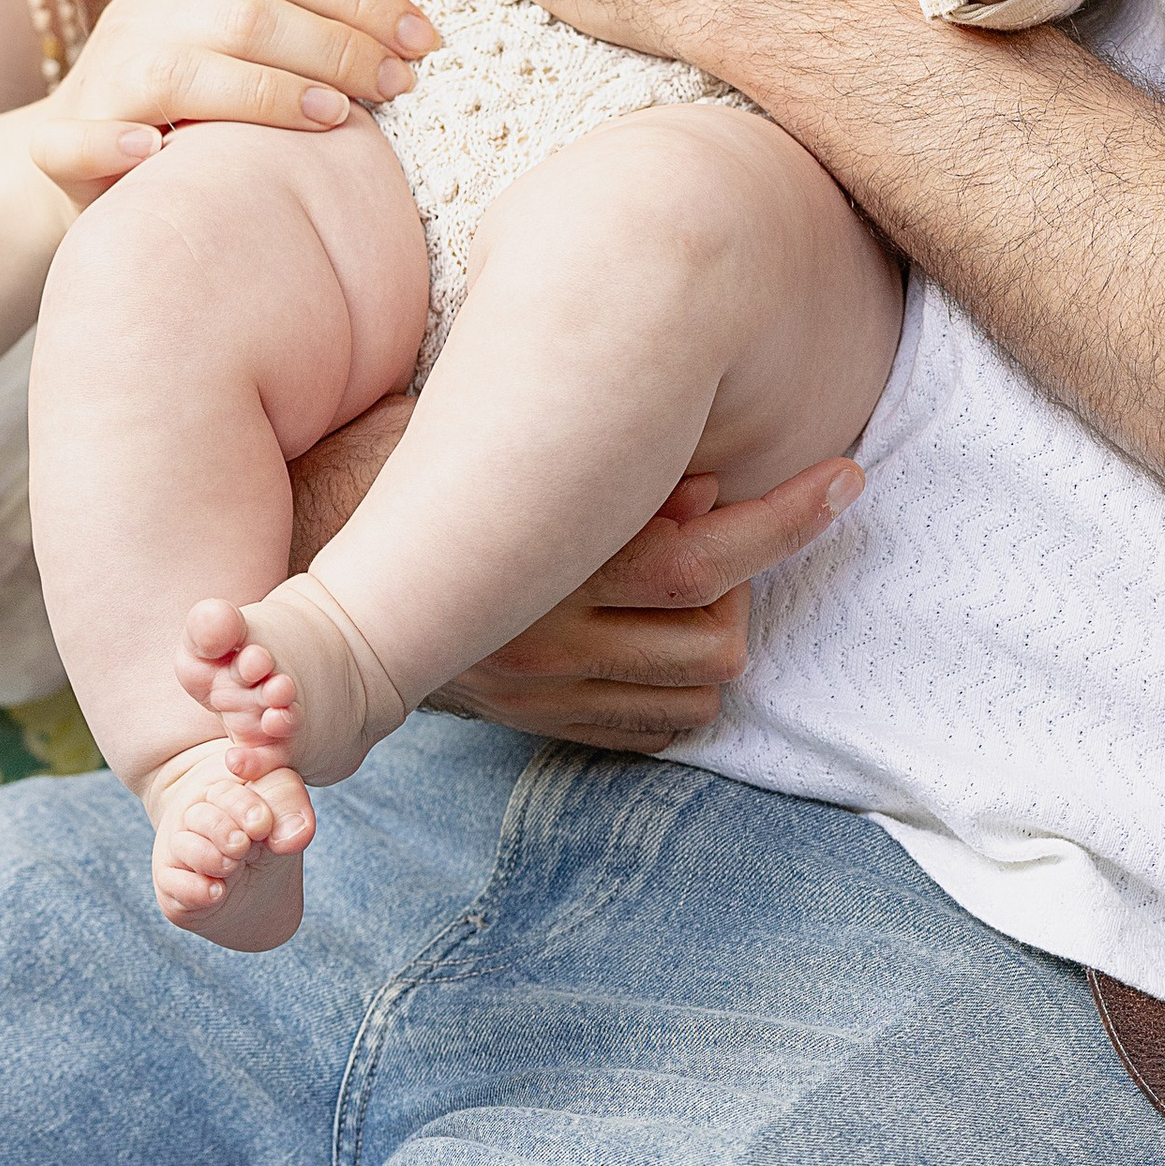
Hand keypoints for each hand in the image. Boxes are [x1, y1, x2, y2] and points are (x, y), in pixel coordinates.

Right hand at [25, 0, 437, 201]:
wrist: (80, 149)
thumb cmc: (187, 84)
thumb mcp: (236, 19)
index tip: (424, 40)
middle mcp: (142, 6)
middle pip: (251, 13)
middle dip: (338, 47)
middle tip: (400, 85)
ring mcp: (103, 70)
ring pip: (185, 69)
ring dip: (266, 94)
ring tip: (335, 117)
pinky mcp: (63, 138)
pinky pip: (81, 138)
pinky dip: (115, 145)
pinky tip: (156, 153)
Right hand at [440, 463, 864, 748]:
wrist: (318, 569)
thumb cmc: (409, 468)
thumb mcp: (491, 436)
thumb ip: (597, 460)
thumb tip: (708, 486)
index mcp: (542, 563)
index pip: (698, 560)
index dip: (785, 520)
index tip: (846, 479)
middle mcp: (546, 642)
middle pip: (716, 641)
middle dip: (745, 589)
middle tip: (729, 535)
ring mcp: (542, 696)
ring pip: (698, 693)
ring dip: (716, 637)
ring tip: (688, 585)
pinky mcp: (536, 724)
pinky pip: (656, 729)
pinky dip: (682, 683)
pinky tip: (661, 629)